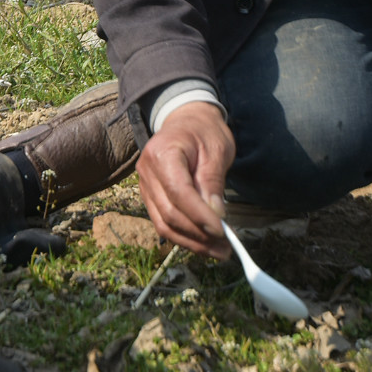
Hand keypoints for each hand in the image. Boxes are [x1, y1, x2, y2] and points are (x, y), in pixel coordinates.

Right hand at [136, 102, 233, 256]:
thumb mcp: (217, 150)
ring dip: (192, 242)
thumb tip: (216, 217)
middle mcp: (147, 171)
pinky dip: (184, 236)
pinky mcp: (150, 196)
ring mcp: (145, 186)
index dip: (200, 216)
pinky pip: (163, 222)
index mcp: (163, 154)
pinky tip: (203, 243)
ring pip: (164, 224)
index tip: (223, 231)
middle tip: (225, 248)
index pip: (179, 193)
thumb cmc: (204, 132)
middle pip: (169, 213)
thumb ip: (213, 182)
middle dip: (198, 235)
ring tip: (218, 251)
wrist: (186, 120)